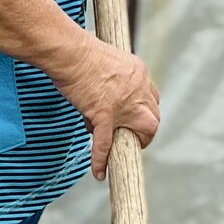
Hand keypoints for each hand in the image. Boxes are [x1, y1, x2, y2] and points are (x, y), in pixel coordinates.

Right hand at [52, 33, 160, 179]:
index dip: (144, 109)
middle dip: (145, 129)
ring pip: (141, 131)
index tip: (134, 115)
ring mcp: (123, 103)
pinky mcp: (104, 114)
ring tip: (120, 152)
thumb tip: (99, 90)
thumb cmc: (79, 50)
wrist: (69, 52)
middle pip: (153, 116)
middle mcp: (137, 88)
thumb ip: (110, 75)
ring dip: (133, 143)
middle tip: (131, 136)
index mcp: (138, 73)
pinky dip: (101, 160)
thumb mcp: (106, 58)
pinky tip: (99, 173)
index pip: (151, 97)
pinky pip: (105, 143)